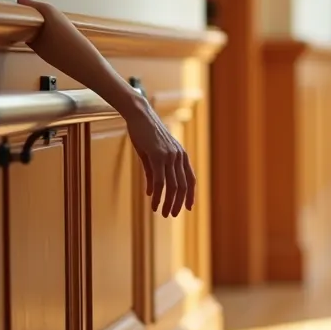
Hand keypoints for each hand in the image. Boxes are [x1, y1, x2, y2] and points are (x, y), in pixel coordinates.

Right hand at [125, 97, 195, 217]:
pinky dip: (158, 195)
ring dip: (168, 202)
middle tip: (172, 215)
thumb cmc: (146, 133)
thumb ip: (154, 173)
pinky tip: (154, 203)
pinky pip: (160, 181)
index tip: (188, 208)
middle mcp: (179, 156)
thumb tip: (153, 192)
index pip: (190, 179)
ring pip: (172, 186)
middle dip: (178, 203)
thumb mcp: (152, 155)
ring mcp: (169, 156)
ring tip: (163, 213)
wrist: (140, 115)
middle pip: (182, 186)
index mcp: (181, 155)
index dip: (190, 194)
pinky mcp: (158, 156)